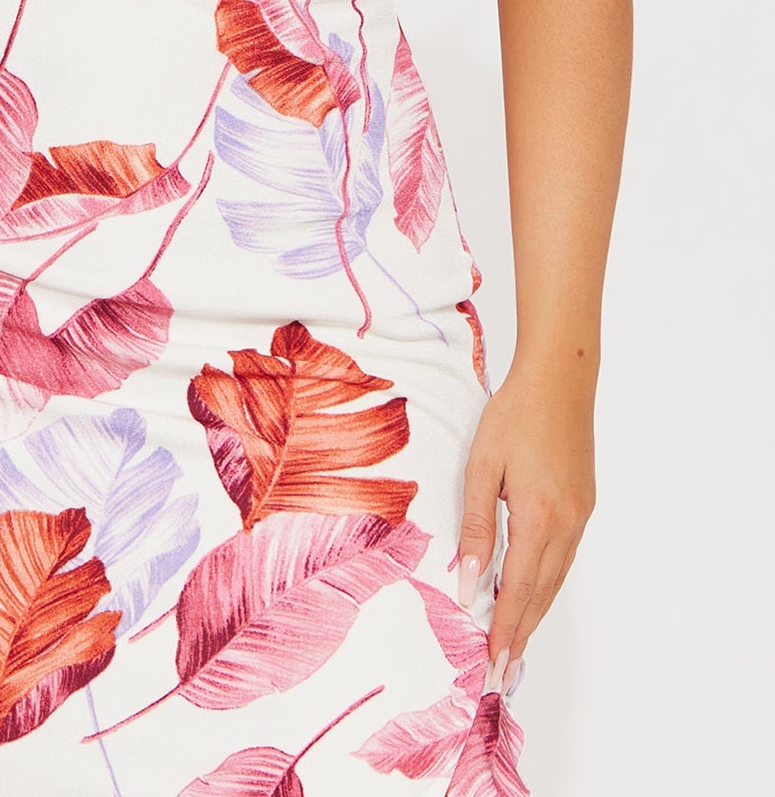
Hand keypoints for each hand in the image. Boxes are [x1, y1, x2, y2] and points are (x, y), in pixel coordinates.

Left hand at [456, 357, 596, 684]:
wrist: (560, 379)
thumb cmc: (514, 415)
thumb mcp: (483, 467)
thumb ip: (476, 527)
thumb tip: (470, 581)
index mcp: (538, 517)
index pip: (518, 589)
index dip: (505, 630)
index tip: (494, 665)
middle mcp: (566, 525)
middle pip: (541, 593)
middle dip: (520, 634)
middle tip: (503, 672)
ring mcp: (579, 516)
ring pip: (555, 579)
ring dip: (534, 613)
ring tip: (515, 645)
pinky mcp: (583, 506)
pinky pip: (563, 558)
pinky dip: (546, 584)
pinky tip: (532, 593)